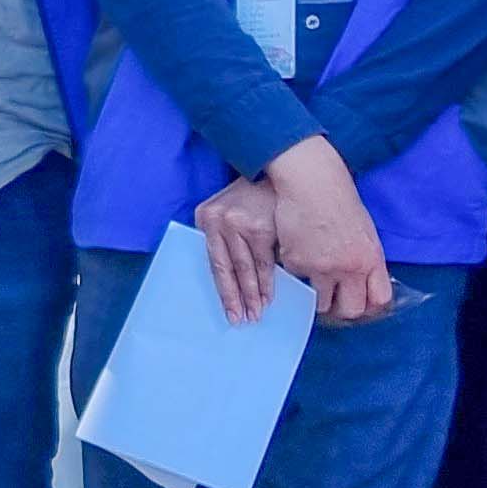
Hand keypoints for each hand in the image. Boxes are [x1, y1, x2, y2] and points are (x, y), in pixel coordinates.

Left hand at [196, 178, 283, 323]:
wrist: (280, 167)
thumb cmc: (255, 194)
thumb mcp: (229, 208)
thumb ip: (225, 235)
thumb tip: (231, 272)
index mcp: (206, 217)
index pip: (213, 262)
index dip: (222, 290)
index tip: (228, 311)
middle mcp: (218, 222)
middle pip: (227, 269)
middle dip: (236, 298)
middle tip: (242, 320)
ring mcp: (239, 226)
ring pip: (245, 269)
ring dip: (253, 294)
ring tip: (257, 313)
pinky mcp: (261, 228)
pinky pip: (264, 262)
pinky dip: (267, 282)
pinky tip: (270, 296)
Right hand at [267, 139, 394, 324]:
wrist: (311, 182)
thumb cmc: (339, 199)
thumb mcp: (364, 231)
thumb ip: (366, 259)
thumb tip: (362, 282)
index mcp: (371, 258)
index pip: (380, 299)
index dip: (369, 305)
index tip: (359, 301)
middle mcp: (349, 268)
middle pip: (351, 310)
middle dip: (342, 309)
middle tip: (334, 299)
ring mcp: (321, 268)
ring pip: (320, 302)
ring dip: (317, 294)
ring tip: (313, 274)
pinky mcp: (296, 263)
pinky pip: (297, 279)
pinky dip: (296, 270)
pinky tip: (297, 249)